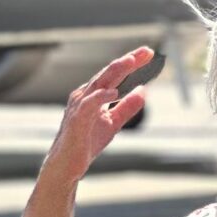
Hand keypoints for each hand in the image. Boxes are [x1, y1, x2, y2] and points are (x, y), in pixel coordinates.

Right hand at [47, 47, 154, 182]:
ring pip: (98, 83)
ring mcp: (79, 107)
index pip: (114, 74)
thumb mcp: (113, 123)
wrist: (67, 165)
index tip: (149, 53)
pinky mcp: (76, 121)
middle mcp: (85, 96)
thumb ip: (127, 107)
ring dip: (115, 71)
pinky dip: (100, 97)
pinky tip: (114, 92)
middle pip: (108, 73)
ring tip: (131, 62)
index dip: (131, 62)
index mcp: (93, 95)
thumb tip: (144, 90)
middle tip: (146, 51)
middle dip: (127, 61)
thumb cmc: (86, 142)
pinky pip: (88, 105)